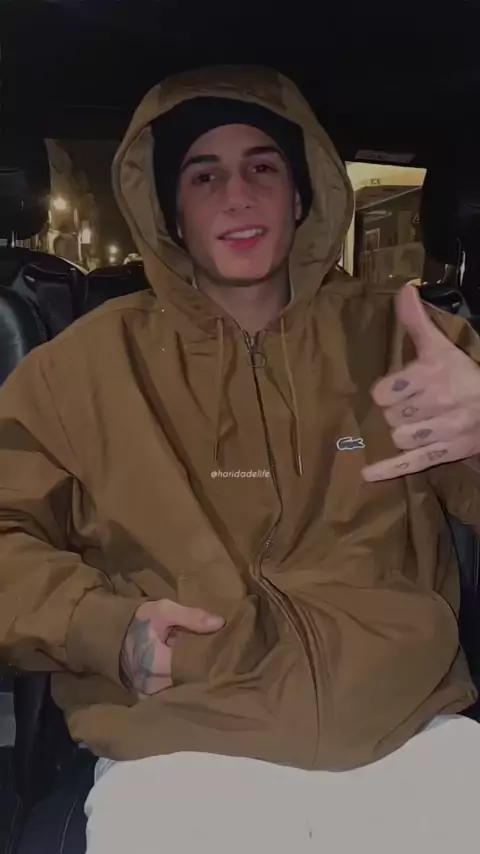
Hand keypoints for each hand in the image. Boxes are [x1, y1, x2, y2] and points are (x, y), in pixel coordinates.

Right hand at [120, 600, 223, 697]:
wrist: (108, 632)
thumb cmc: (137, 621)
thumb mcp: (163, 611)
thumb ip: (190, 617)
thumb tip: (220, 623)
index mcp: (158, 667)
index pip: (194, 671)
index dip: (211, 661)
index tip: (226, 652)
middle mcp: (154, 688)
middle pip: (189, 683)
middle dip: (205, 671)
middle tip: (224, 659)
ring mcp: (150, 695)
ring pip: (182, 689)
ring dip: (195, 677)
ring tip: (213, 665)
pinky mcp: (149, 697)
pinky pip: (173, 692)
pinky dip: (184, 681)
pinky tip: (195, 671)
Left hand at [362, 285, 479, 481]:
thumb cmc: (466, 374)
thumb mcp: (442, 347)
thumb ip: (417, 322)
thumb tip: (404, 289)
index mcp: (432, 374)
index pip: (384, 392)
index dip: (387, 392)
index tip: (396, 389)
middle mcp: (436, 403)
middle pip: (390, 416)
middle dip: (396, 412)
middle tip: (411, 406)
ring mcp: (441, 431)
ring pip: (398, 438)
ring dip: (401, 433)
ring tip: (414, 425)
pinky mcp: (445, 453)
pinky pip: (411, 464)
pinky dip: (389, 470)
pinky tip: (367, 474)